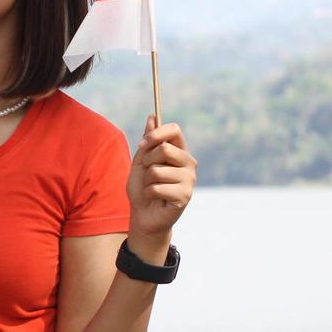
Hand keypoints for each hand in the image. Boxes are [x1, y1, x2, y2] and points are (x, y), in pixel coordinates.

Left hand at [126, 116, 195, 250]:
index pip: (174, 130)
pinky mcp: (185, 196)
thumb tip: (152, 116)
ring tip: (153, 188)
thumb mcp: (141, 161)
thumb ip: (148, 140)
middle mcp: (188, 163)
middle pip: (165, 149)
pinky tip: (156, 199)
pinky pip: (157, 187)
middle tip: (148, 173)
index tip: (142, 144)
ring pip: (158, 170)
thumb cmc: (142, 187)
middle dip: (148, 161)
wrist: (143, 215)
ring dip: (148, 181)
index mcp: (179, 151)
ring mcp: (189, 179)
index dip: (156, 134)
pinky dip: (149, 194)